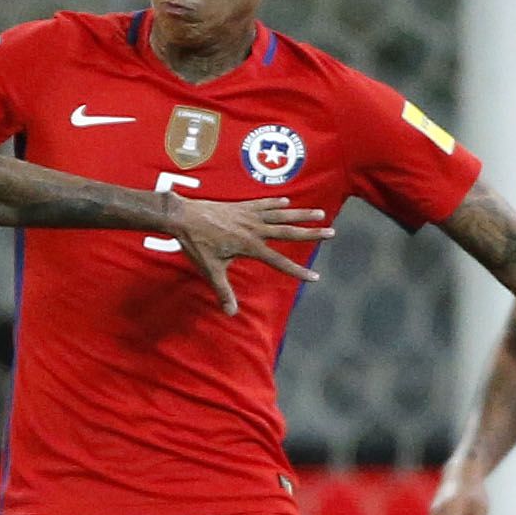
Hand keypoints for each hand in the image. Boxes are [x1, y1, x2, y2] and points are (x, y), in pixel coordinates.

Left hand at [168, 197, 330, 314]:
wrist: (183, 216)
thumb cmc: (196, 244)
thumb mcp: (210, 270)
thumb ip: (223, 291)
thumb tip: (230, 313)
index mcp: (250, 245)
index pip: (279, 261)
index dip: (298, 270)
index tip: (315, 276)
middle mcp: (254, 228)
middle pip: (289, 231)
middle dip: (311, 233)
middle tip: (331, 232)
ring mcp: (249, 215)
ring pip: (281, 213)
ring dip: (301, 213)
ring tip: (320, 212)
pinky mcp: (242, 206)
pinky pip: (264, 203)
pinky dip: (276, 203)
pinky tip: (287, 201)